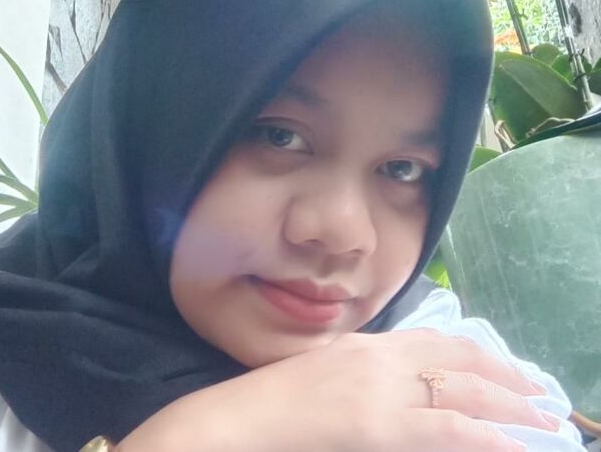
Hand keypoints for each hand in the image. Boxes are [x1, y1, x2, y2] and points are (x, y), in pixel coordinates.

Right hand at [117, 328, 559, 451]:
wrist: (240, 419)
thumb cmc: (277, 402)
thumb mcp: (328, 372)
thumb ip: (368, 373)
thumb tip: (406, 387)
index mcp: (369, 342)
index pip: (439, 339)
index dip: (480, 354)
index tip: (508, 370)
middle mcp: (381, 356)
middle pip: (458, 360)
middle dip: (506, 377)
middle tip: (541, 396)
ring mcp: (380, 388)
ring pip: (460, 391)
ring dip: (508, 406)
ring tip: (542, 418)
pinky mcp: (376, 423)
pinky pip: (444, 428)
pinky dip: (482, 435)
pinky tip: (508, 443)